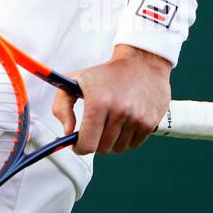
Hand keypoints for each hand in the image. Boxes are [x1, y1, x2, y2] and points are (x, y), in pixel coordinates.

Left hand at [52, 45, 171, 154]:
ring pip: (118, 149)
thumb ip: (62, 107)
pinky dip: (127, 138)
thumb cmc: (106, 74)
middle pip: (102, 149)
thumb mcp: (75, 81)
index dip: (79, 147)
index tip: (78, 143)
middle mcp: (119, 112)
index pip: (87, 144)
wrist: (141, 63)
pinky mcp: (150, 123)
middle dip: (95, 142)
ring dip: (112, 141)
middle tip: (95, 128)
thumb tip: (67, 132)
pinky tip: (125, 122)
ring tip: (111, 121)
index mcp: (98, 103)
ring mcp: (136, 118)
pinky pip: (134, 145)